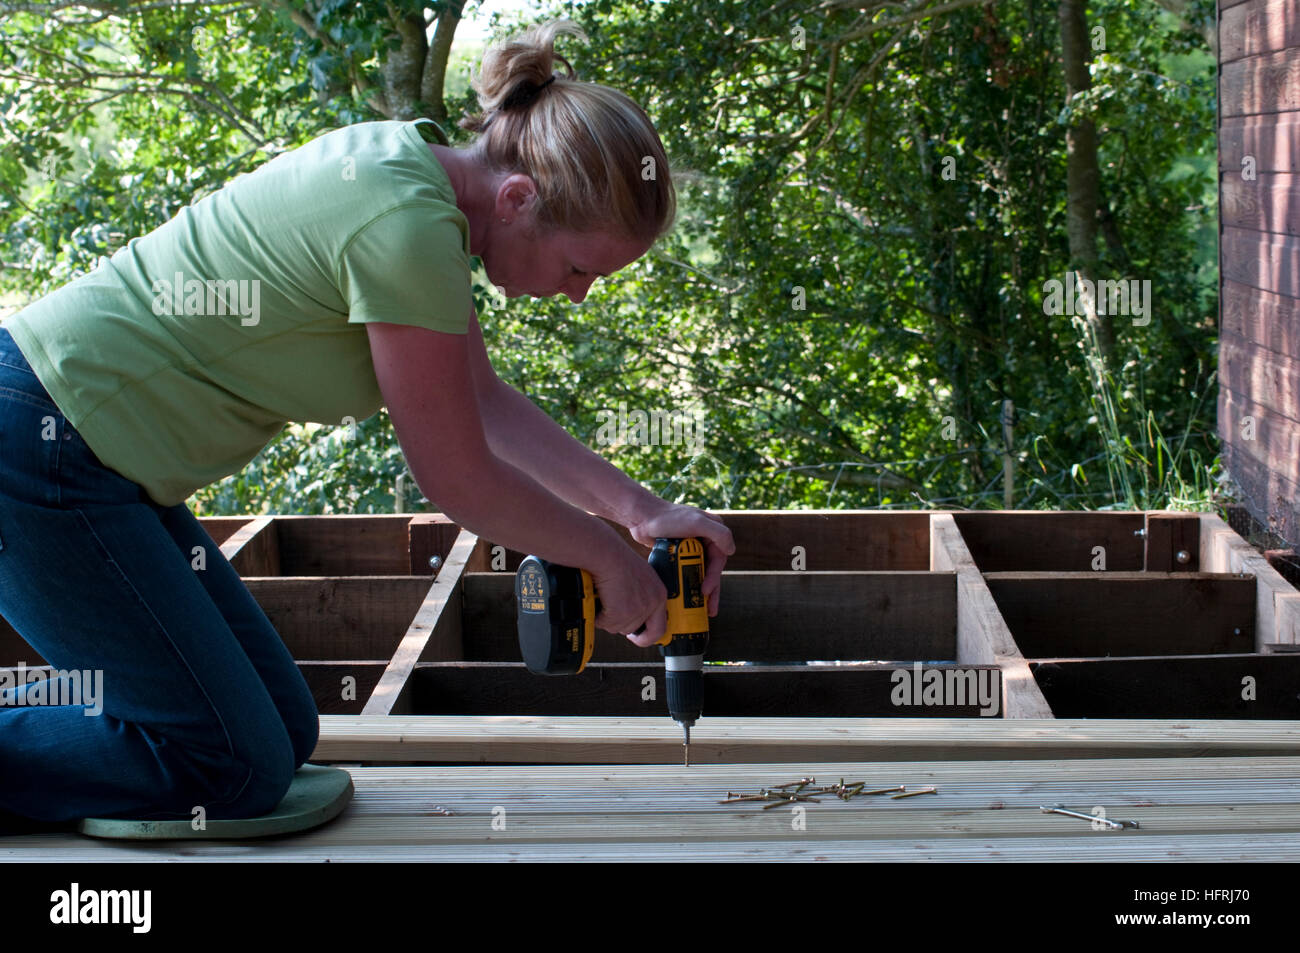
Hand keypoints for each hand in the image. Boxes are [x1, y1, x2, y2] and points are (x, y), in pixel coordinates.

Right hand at [590, 545, 667, 646]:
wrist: (606, 554)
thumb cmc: (617, 559)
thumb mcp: (639, 576)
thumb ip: (642, 594)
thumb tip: (633, 612)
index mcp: (659, 594)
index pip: (660, 628)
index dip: (647, 636)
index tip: (638, 637)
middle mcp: (651, 603)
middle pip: (634, 629)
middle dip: (621, 623)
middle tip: (612, 613)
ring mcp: (637, 610)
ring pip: (618, 627)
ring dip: (608, 617)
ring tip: (605, 597)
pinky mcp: (621, 613)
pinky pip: (606, 624)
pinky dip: (599, 615)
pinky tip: (599, 598)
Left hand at [626, 500, 734, 616]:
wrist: (641, 518)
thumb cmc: (668, 518)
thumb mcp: (697, 522)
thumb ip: (719, 533)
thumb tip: (731, 552)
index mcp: (714, 530)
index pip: (719, 559)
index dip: (714, 578)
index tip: (705, 591)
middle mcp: (705, 539)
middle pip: (711, 569)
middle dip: (712, 591)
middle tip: (710, 610)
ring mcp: (691, 547)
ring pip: (699, 573)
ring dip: (701, 591)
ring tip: (702, 610)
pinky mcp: (678, 554)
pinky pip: (686, 571)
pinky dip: (688, 584)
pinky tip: (686, 599)